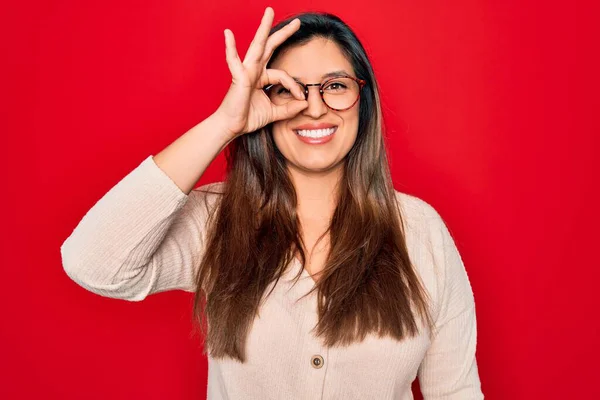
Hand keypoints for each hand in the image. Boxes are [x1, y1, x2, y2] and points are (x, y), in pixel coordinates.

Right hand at [212, 7, 308, 138]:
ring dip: (263, 28)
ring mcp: (246, 71)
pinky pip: (233, 60)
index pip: (284, 75)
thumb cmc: (248, 118)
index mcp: (262, 77)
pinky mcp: (238, 77)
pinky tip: (228, 34)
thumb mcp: (274, 113)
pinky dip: (230, 47)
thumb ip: (289, 109)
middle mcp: (254, 70)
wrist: (232, 127)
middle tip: (297, 22)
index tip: (302, 99)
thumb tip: (305, 104)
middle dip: (284, 33)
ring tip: (269, 12)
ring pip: (257, 46)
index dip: (294, 86)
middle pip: (271, 47)